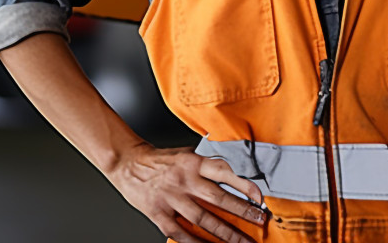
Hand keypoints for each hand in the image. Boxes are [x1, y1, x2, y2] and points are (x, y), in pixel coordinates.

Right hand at [106, 142, 265, 242]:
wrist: (128, 163)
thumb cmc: (160, 160)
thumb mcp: (186, 154)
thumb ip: (206, 165)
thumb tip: (234, 175)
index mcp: (193, 161)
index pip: (224, 172)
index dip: (244, 184)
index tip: (259, 197)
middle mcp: (184, 179)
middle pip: (218, 198)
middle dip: (241, 212)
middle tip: (259, 222)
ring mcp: (171, 198)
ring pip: (203, 219)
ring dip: (225, 233)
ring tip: (242, 242)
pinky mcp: (159, 213)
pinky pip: (180, 233)